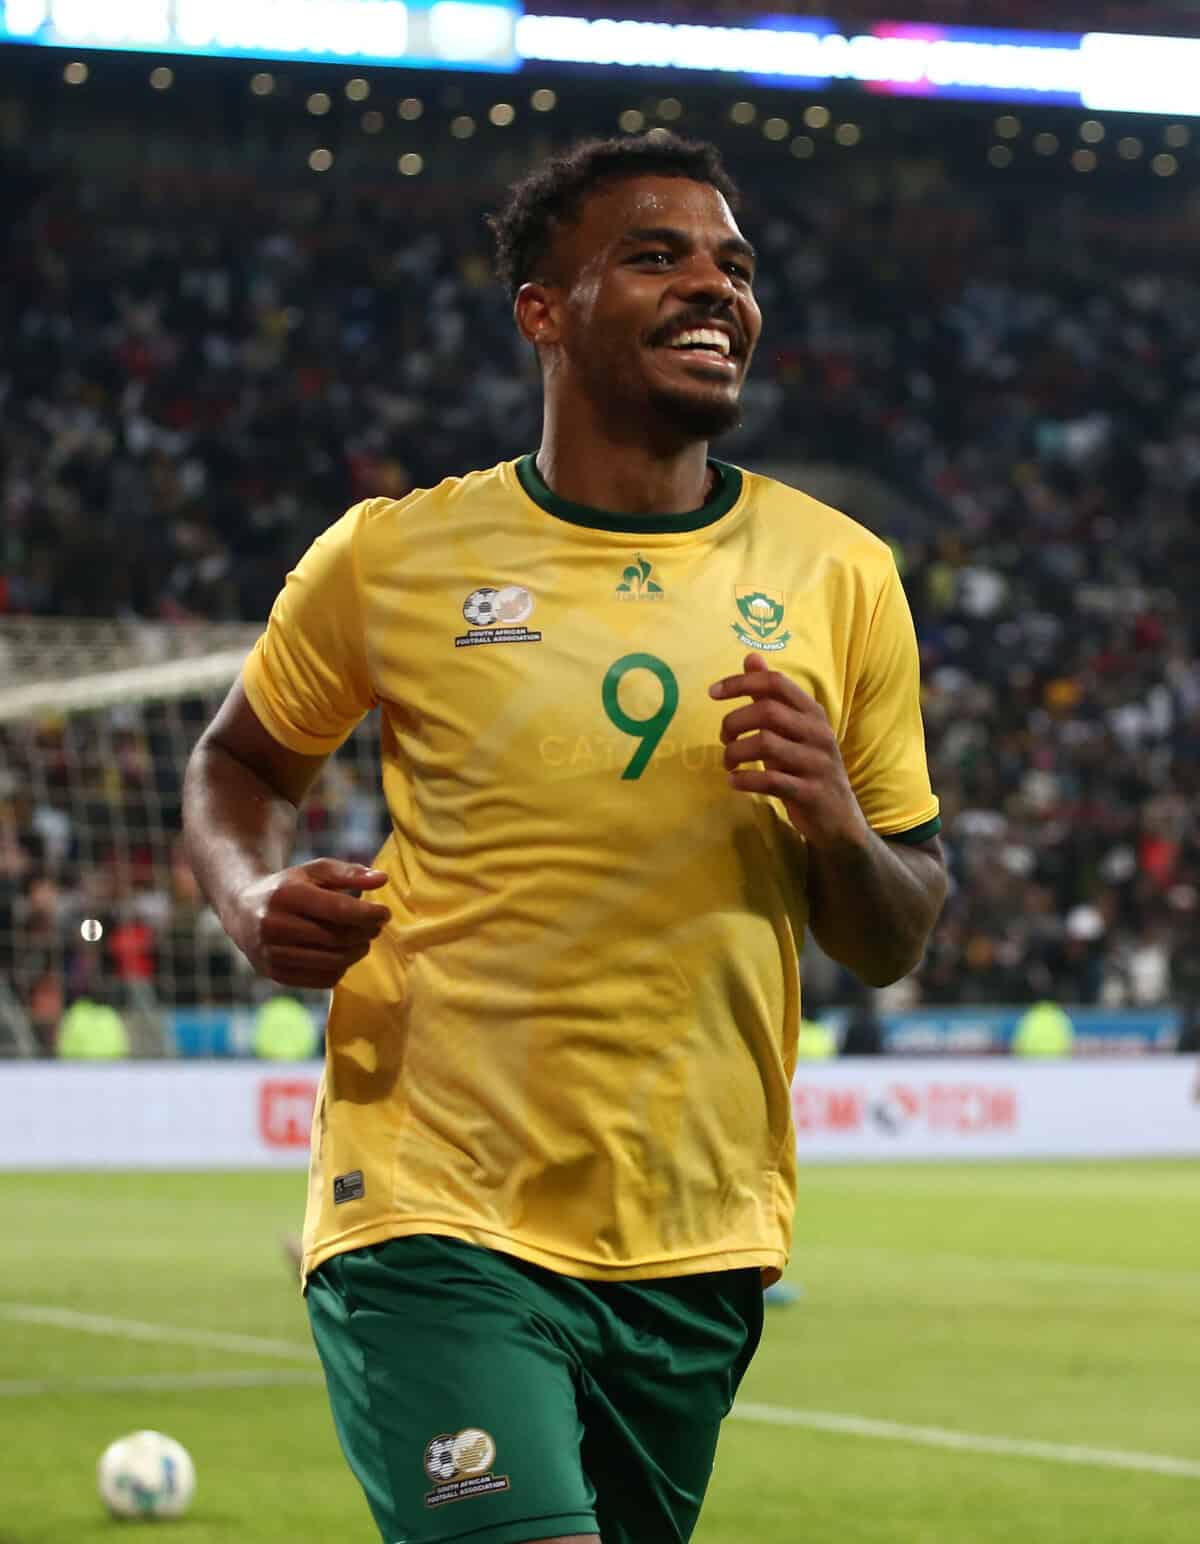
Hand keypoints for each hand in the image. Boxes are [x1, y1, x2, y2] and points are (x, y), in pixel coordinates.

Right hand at [229, 858, 390, 988]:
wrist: (243, 911)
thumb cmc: (289, 887)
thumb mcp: (315, 871)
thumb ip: (349, 873)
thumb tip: (382, 879)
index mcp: (286, 896)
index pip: (337, 910)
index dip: (367, 914)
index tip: (385, 913)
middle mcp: (274, 926)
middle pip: (337, 938)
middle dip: (364, 933)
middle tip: (376, 927)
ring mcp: (272, 954)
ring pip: (332, 961)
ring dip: (356, 952)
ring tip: (363, 940)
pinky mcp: (275, 974)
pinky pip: (321, 979)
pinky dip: (340, 968)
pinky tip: (343, 954)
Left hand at [709, 653, 869, 849]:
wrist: (839, 819)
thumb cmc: (807, 767)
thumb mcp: (793, 728)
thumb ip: (771, 695)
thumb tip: (750, 657)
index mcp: (813, 712)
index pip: (776, 682)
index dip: (741, 683)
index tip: (712, 692)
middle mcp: (818, 732)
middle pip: (767, 711)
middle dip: (734, 722)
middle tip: (724, 738)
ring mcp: (816, 763)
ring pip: (765, 743)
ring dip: (735, 752)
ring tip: (728, 762)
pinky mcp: (810, 792)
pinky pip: (770, 780)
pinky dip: (745, 780)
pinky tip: (735, 782)